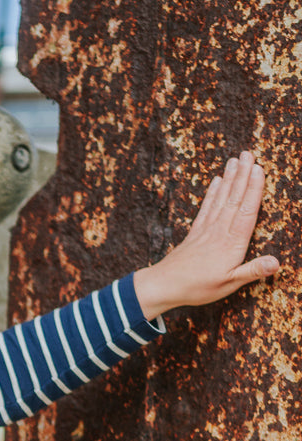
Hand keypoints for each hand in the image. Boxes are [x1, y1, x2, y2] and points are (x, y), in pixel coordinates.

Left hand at [133, 151, 279, 320]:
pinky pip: (206, 207)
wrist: (164, 286)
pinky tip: (216, 180)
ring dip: (230, 178)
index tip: (259, 169)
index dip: (254, 190)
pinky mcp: (195, 232)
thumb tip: (276, 263)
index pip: (247, 212)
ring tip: (236, 159)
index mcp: (232, 243)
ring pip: (221, 199)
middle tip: (249, 153)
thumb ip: (252, 271)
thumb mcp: (228, 284)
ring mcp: (206, 230)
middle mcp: (219, 231)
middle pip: (234, 199)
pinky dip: (212, 192)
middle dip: (243, 175)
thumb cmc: (198, 287)